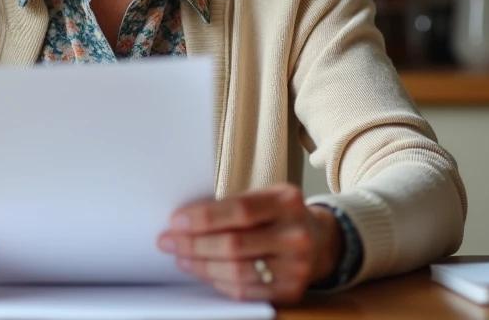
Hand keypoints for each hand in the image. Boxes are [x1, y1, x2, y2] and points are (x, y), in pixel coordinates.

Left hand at [157, 183, 341, 302]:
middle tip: (168, 241)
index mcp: (288, 201)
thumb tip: (185, 220)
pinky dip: (218, 282)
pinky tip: (203, 272)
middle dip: (194, 244)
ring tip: (181, 258)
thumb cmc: (280, 215)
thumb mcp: (265, 196)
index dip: (203, 218)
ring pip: (237, 272)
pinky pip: (246, 291)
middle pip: (235, 244)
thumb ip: (233, 205)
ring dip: (201, 266)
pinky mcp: (292, 291)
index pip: (239, 211)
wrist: (320, 240)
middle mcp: (296, 234)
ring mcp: (297, 266)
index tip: (176, 220)